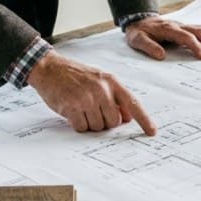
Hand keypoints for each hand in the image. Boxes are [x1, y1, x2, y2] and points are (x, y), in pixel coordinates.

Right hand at [26, 50, 155, 135]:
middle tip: (92, 110)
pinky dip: (77, 124)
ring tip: (80, 108)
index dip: (144, 119)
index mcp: (111, 81)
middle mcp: (101, 89)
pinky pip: (82, 127)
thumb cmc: (75, 75)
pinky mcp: (72, 107)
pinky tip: (71, 111)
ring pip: (97, 127)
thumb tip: (127, 118)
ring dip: (89, 123)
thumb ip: (114, 96)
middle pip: (113, 122)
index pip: (132, 103)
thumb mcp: (99, 79)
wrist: (49, 67)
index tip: (152, 132)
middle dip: (104, 122)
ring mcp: (86, 98)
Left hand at [125, 17, 200, 60]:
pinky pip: (200, 31)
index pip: (186, 37)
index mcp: (168, 29)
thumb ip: (148, 46)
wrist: (138, 20)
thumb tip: (161, 55)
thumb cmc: (138, 32)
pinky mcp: (184, 29)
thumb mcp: (137, 40)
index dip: (196, 46)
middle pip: (199, 31)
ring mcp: (182, 26)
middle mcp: (178, 25)